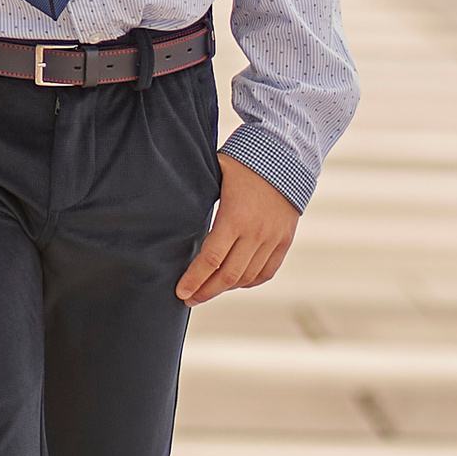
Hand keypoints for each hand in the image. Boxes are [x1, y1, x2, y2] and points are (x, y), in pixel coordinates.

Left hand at [176, 156, 299, 305]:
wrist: (286, 156)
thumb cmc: (244, 162)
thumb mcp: (217, 173)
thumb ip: (197, 192)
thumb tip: (170, 205)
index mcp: (235, 217)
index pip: (210, 260)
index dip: (194, 280)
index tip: (180, 292)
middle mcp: (255, 233)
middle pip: (227, 276)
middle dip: (205, 291)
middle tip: (189, 298)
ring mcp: (273, 239)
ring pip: (247, 278)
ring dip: (225, 288)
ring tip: (208, 290)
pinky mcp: (284, 241)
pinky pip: (266, 272)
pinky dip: (249, 282)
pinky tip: (235, 282)